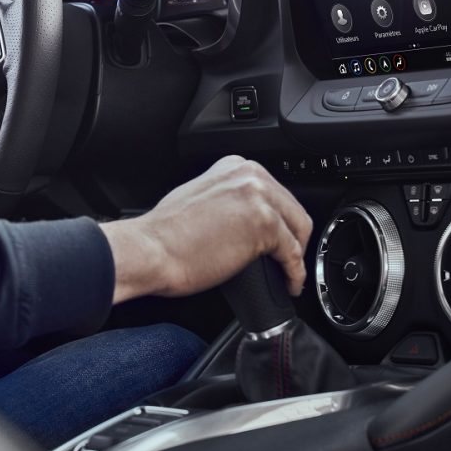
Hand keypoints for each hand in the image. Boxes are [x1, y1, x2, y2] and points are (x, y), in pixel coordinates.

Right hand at [101, 156, 312, 303]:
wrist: (151, 250)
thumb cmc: (165, 234)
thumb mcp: (200, 196)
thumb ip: (226, 198)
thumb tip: (243, 218)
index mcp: (234, 166)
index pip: (275, 192)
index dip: (281, 219)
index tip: (281, 237)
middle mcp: (250, 176)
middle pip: (292, 209)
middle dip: (294, 238)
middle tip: (287, 260)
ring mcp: (258, 198)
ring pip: (299, 230)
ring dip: (298, 256)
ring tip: (290, 274)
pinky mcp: (265, 225)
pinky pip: (293, 255)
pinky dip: (295, 273)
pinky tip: (290, 283)